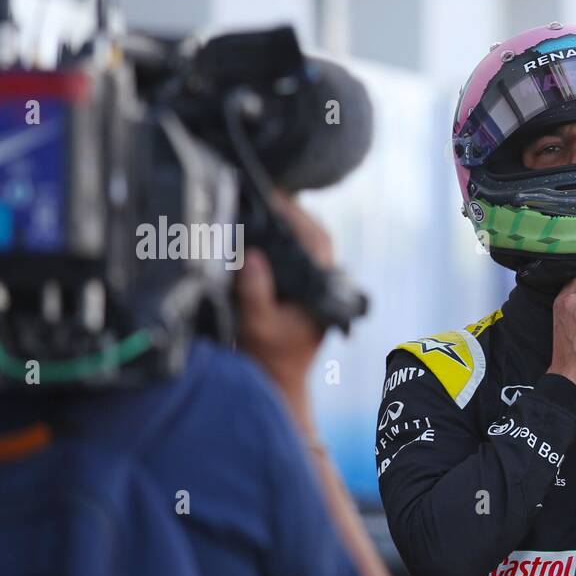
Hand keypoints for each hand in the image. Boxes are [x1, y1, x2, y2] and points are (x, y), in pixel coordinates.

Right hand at [236, 191, 331, 405]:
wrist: (277, 381)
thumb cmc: (269, 356)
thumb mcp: (257, 324)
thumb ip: (255, 291)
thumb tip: (252, 256)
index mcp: (320, 289)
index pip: (317, 238)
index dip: (296, 213)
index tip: (272, 196)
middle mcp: (323, 284)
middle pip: (314, 235)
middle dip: (290, 212)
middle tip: (261, 195)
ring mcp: (315, 287)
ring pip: (307, 244)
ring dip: (286, 225)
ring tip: (259, 206)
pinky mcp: (303, 291)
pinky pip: (296, 256)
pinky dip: (281, 241)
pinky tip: (260, 232)